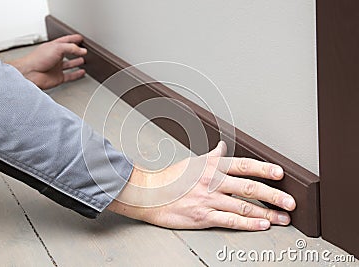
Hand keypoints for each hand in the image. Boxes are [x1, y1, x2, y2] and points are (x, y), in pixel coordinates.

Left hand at [8, 35, 86, 89]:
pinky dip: (76, 74)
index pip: (65, 41)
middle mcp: (54, 57)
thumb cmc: (37, 60)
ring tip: (83, 59)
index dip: (73, 38)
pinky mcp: (58, 77)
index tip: (80, 38)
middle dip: (75, 50)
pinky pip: (70, 76)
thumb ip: (71, 48)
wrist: (30, 74)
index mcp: (53, 47)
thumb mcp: (57, 48)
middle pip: (67, 52)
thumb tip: (82, 50)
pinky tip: (81, 72)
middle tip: (83, 49)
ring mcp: (56, 68)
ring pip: (69, 64)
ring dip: (76, 62)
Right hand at [108, 141, 295, 230]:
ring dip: (266, 213)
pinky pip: (229, 221)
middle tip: (291, 202)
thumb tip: (223, 147)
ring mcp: (208, 200)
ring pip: (243, 206)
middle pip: (249, 188)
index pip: (243, 165)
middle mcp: (212, 182)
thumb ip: (212, 156)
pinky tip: (261, 225)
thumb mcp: (193, 162)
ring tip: (283, 218)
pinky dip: (248, 224)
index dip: (264, 168)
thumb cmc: (170, 178)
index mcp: (211, 166)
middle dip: (274, 196)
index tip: (281, 174)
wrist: (149, 194)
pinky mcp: (202, 216)